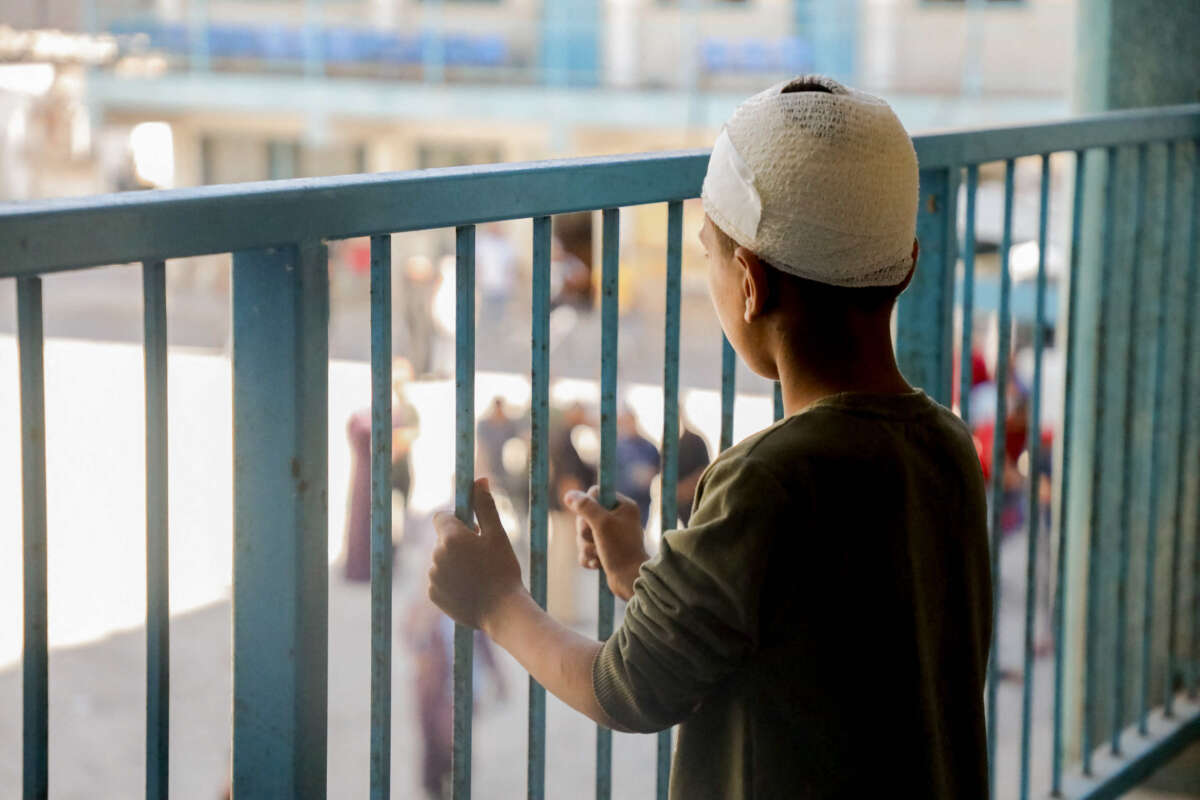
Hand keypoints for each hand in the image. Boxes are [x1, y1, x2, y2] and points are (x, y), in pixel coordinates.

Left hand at [429, 478, 526, 631]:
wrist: (503, 611)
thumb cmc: (503, 570)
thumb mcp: (497, 534)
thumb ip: (484, 505)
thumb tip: (479, 479)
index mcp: (450, 538)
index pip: (442, 517)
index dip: (458, 522)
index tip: (474, 531)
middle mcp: (436, 556)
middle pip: (443, 541)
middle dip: (458, 544)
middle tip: (483, 557)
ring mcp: (433, 577)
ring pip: (442, 561)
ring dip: (455, 563)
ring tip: (479, 576)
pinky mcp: (433, 595)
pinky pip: (440, 581)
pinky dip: (452, 582)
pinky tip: (471, 589)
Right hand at [565, 486, 647, 601]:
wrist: (630, 581)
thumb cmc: (620, 551)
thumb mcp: (601, 524)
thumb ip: (585, 507)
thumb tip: (569, 495)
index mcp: (623, 506)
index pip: (595, 493)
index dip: (587, 505)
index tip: (591, 519)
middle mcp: (617, 518)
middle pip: (585, 515)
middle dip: (585, 532)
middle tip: (595, 539)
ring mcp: (610, 534)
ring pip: (583, 534)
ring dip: (586, 547)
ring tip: (598, 555)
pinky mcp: (604, 549)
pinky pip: (585, 548)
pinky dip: (588, 557)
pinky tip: (597, 564)